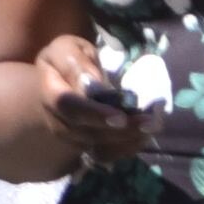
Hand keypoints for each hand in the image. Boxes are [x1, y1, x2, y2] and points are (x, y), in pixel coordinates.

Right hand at [31, 37, 152, 165]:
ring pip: (97, 146)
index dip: (94, 114)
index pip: (68, 107)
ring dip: (127, 140)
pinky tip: (144, 136)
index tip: (120, 117)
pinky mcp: (85, 143)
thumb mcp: (68, 49)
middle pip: (85, 132)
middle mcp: (57, 119)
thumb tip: (92, 86)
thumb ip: (76, 64)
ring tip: (152, 127)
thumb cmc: (70, 59)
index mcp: (50, 91)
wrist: (64, 77)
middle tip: (150, 123)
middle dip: (121, 130)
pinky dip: (126, 148)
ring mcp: (71, 134)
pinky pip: (104, 154)